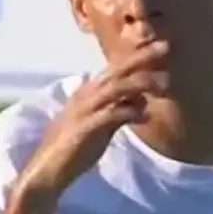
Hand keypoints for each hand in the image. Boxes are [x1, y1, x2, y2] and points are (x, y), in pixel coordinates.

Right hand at [20, 43, 169, 198]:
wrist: (47, 169)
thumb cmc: (75, 145)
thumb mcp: (101, 123)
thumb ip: (119, 108)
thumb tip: (141, 98)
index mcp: (89, 91)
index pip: (116, 67)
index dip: (137, 55)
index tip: (160, 45)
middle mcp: (87, 95)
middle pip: (117, 70)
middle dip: (141, 57)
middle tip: (165, 46)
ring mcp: (85, 110)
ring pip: (116, 88)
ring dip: (140, 82)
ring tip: (165, 83)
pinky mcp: (85, 128)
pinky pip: (110, 115)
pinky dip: (129, 111)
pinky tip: (145, 114)